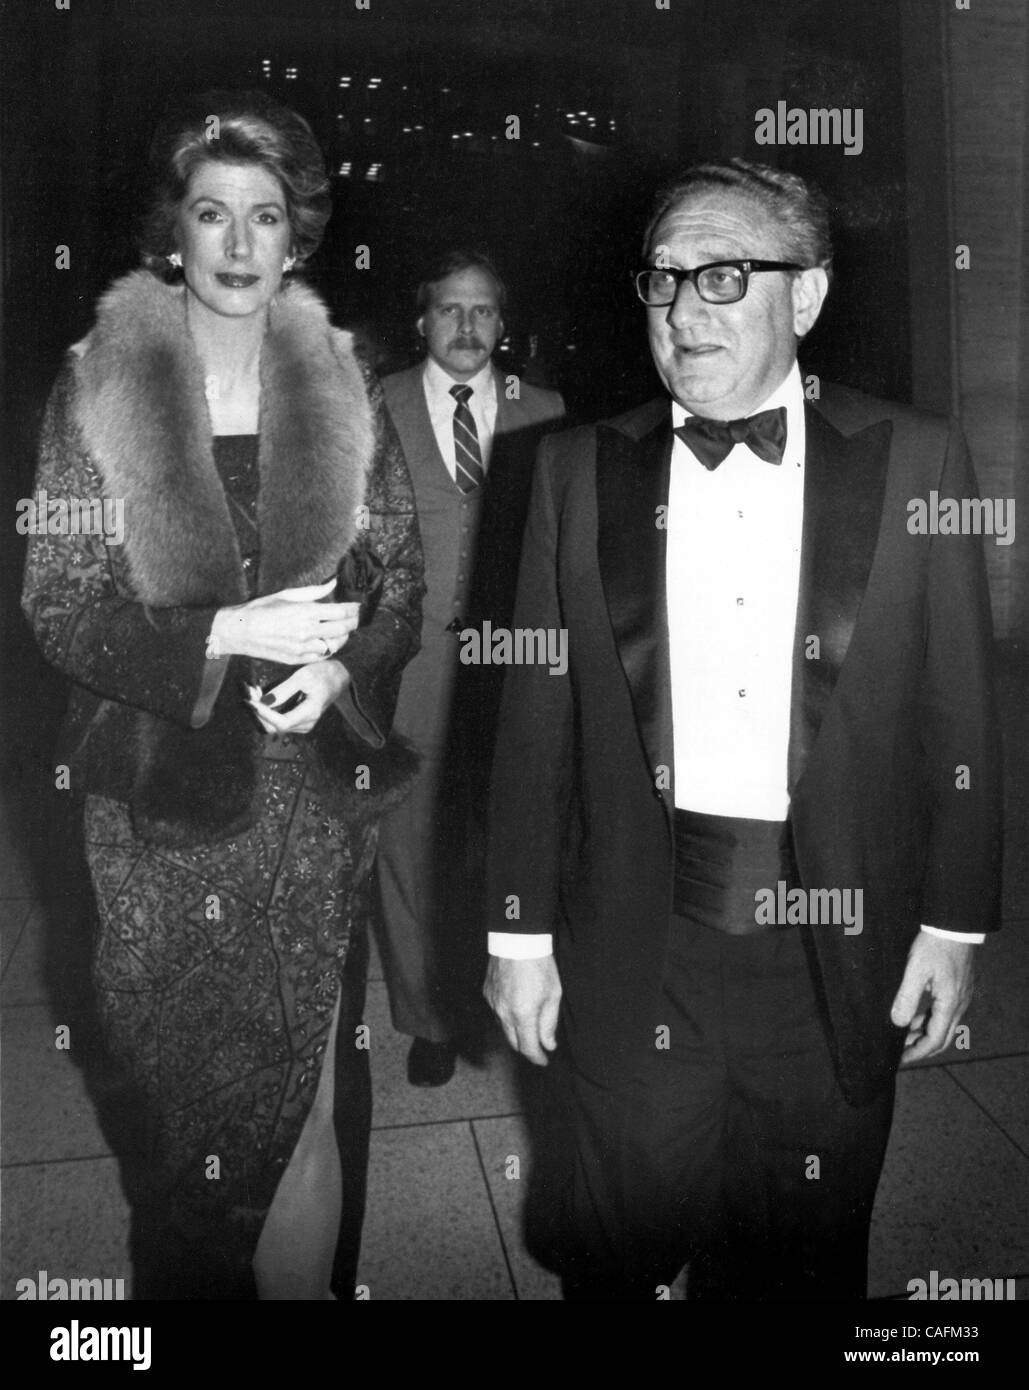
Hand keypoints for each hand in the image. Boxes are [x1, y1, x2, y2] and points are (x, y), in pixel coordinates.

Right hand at [209, 580, 360, 664]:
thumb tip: (334, 583)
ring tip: (342, 630)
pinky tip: (327, 641)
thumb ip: (314, 591)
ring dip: (342, 637)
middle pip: (343, 629)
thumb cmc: (261, 609)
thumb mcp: (287, 594)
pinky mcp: (297, 659)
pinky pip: (322, 656)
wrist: (240, 631)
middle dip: (353, 622)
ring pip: (335, 644)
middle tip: (355, 618)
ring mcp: (303, 647)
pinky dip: (328, 649)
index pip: (341, 612)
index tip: (356, 606)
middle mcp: (308, 631)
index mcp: (307, 612)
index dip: (353, 609)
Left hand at [244, 661, 348, 735]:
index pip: (281, 723)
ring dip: (260, 712)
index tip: (250, 701)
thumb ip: (284, 690)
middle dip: (258, 712)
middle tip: (249, 692)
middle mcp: (306, 724)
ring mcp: (303, 725)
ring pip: (274, 726)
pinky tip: (261, 696)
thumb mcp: (303, 676)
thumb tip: (264, 701)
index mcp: (310, 713)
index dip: (263, 714)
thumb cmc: (323, 673)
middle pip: (274, 728)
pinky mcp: (298, 721)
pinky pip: (278, 722)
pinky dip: (266, 711)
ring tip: (253, 692)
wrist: (339, 676)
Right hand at [484, 955, 561, 1065]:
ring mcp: (493, 1003)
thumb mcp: (552, 994)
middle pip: (513, 1042)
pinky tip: (517, 1008)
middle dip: (527, 1047)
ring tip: (530, 1025)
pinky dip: (507, 1016)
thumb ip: (549, 1023)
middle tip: (539, 1046)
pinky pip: (497, 1013)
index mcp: (522, 1015)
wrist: (517, 939)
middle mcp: (503, 1013)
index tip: (544, 1060)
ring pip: (504, 1027)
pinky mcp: (487, 993)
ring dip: (516, 1031)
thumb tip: (548, 1044)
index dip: (537, 1058)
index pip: (528, 1048)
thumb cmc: (539, 964)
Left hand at [890, 932, 975, 1063]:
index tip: (900, 1060)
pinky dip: (928, 1020)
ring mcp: (960, 997)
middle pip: (942, 1038)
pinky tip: (914, 1017)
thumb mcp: (916, 970)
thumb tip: (897, 1022)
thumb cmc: (935, 945)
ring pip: (942, 1025)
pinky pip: (943, 1013)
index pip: (935, 1040)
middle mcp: (959, 1005)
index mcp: (950, 1004)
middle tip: (900, 1054)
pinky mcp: (957, 989)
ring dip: (923, 1034)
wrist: (955, 926)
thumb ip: (907, 997)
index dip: (917, 1053)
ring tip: (902, 1037)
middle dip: (921, 1048)